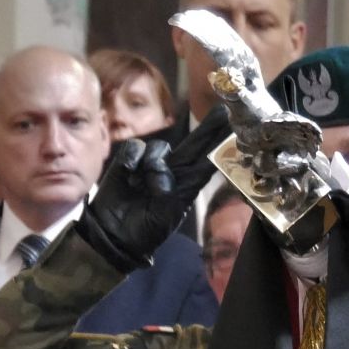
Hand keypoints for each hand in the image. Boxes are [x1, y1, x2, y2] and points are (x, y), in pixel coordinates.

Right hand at [76, 108, 229, 270]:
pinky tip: (128, 172)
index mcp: (185, 187)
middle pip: (193, 145)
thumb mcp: (163, 217)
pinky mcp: (128, 161)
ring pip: (161, 147)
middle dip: (208, 129)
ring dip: (155, 161)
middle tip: (223, 112)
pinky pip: (135, 147)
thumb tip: (161, 171)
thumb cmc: (143, 231)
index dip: (219, 146)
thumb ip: (167, 194)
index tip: (234, 130)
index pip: (206, 163)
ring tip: (143, 184)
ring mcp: (149, 165)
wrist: (113, 236)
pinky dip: (133, 158)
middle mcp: (172, 172)